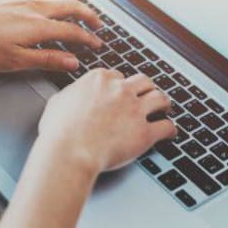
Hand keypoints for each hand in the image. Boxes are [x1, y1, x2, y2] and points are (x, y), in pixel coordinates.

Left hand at [0, 0, 103, 71]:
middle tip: (97, 24)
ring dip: (72, 1)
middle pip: (70, 6)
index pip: (72, 31)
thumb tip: (72, 62)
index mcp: (38, 26)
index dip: (87, 39)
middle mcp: (34, 6)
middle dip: (88, 15)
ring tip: (78, 9)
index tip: (96, 45)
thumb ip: (46, 60)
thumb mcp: (15, 60)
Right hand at [37, 69, 176, 172]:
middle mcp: (120, 90)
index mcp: (99, 80)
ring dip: (163, 103)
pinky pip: (167, 127)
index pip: (117, 76)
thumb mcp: (57, 102)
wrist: (69, 152)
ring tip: (165, 108)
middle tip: (146, 96)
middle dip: (145, 89)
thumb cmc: (58, 131)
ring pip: (160, 98)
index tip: (120, 92)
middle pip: (143, 81)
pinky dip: (170, 130)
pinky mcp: (145, 133)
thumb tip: (73, 95)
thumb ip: (71, 93)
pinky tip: (169, 132)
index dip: (119, 85)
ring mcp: (135, 110)